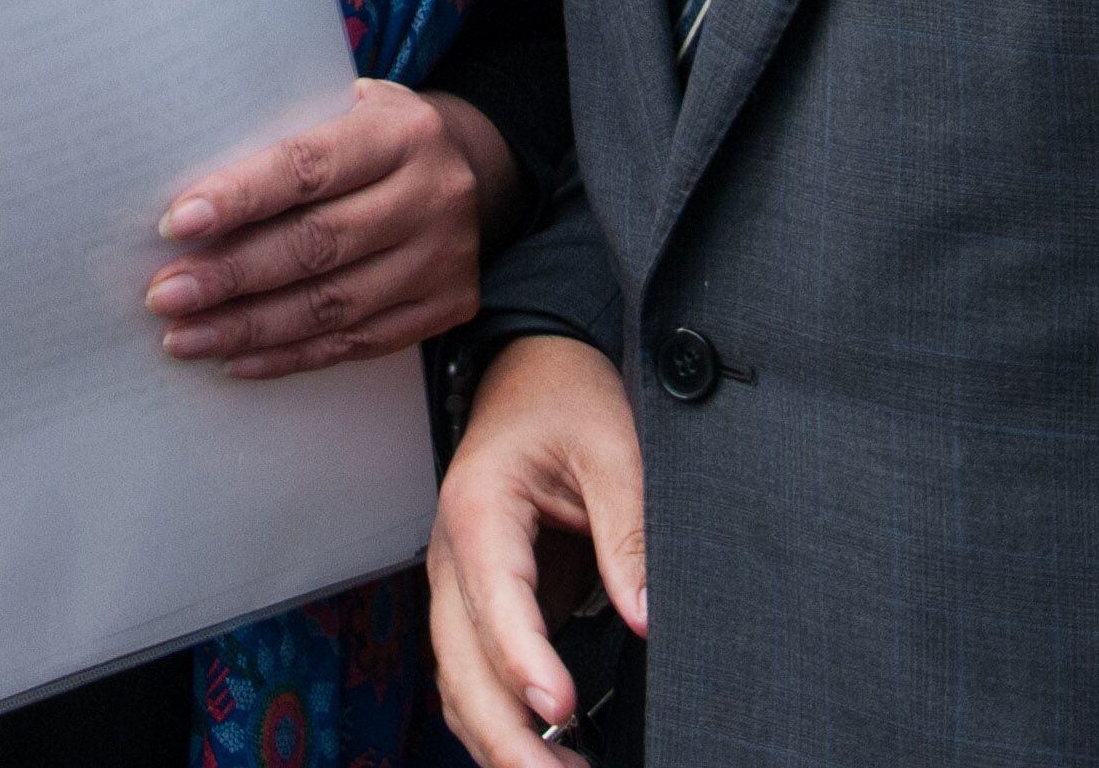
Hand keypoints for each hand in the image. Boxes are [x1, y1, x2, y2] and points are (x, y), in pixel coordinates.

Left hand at [147, 80, 516, 378]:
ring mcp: (445, 257)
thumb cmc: (372, 135)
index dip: (239, 198)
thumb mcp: (343, 107)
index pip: (308, 167)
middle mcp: (434, 194)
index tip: (175, 224)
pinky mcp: (447, 306)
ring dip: (248, 327)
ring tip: (184, 336)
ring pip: (332, 305)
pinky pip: (356, 343)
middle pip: (316, 244)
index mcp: (402, 131)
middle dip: (230, 275)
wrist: (468, 167)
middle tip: (164, 295)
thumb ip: (283, 137)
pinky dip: (289, 356)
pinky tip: (236, 360)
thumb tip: (187, 200)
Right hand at [430, 333, 646, 762]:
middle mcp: (453, 555)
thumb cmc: (565, 398)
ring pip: (458, 682)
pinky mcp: (478, 602)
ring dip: (498, 740)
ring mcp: (458, 583)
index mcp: (480, 511)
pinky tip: (541, 751)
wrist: (531, 370)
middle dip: (506, 734)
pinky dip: (497, 720)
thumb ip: (629, 533)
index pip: (493, 603)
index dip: (525, 663)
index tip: (563, 707)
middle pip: (461, 665)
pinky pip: (472, 674)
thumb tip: (645, 617)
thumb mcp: (612, 447)